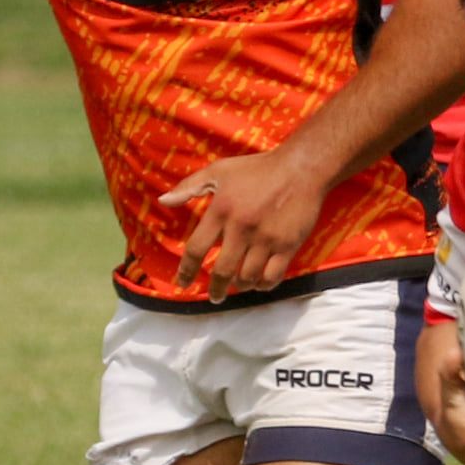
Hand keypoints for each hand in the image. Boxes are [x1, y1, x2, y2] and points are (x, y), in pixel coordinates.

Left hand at [159, 150, 327, 302]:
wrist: (301, 168)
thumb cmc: (258, 169)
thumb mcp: (219, 171)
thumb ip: (189, 187)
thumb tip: (163, 201)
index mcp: (221, 210)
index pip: (196, 249)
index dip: (187, 270)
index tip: (183, 283)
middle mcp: (241, 228)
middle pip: (222, 271)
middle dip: (216, 289)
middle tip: (215, 296)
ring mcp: (266, 239)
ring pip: (248, 278)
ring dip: (240, 286)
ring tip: (238, 285)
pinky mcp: (287, 245)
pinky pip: (272, 277)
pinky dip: (263, 285)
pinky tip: (259, 283)